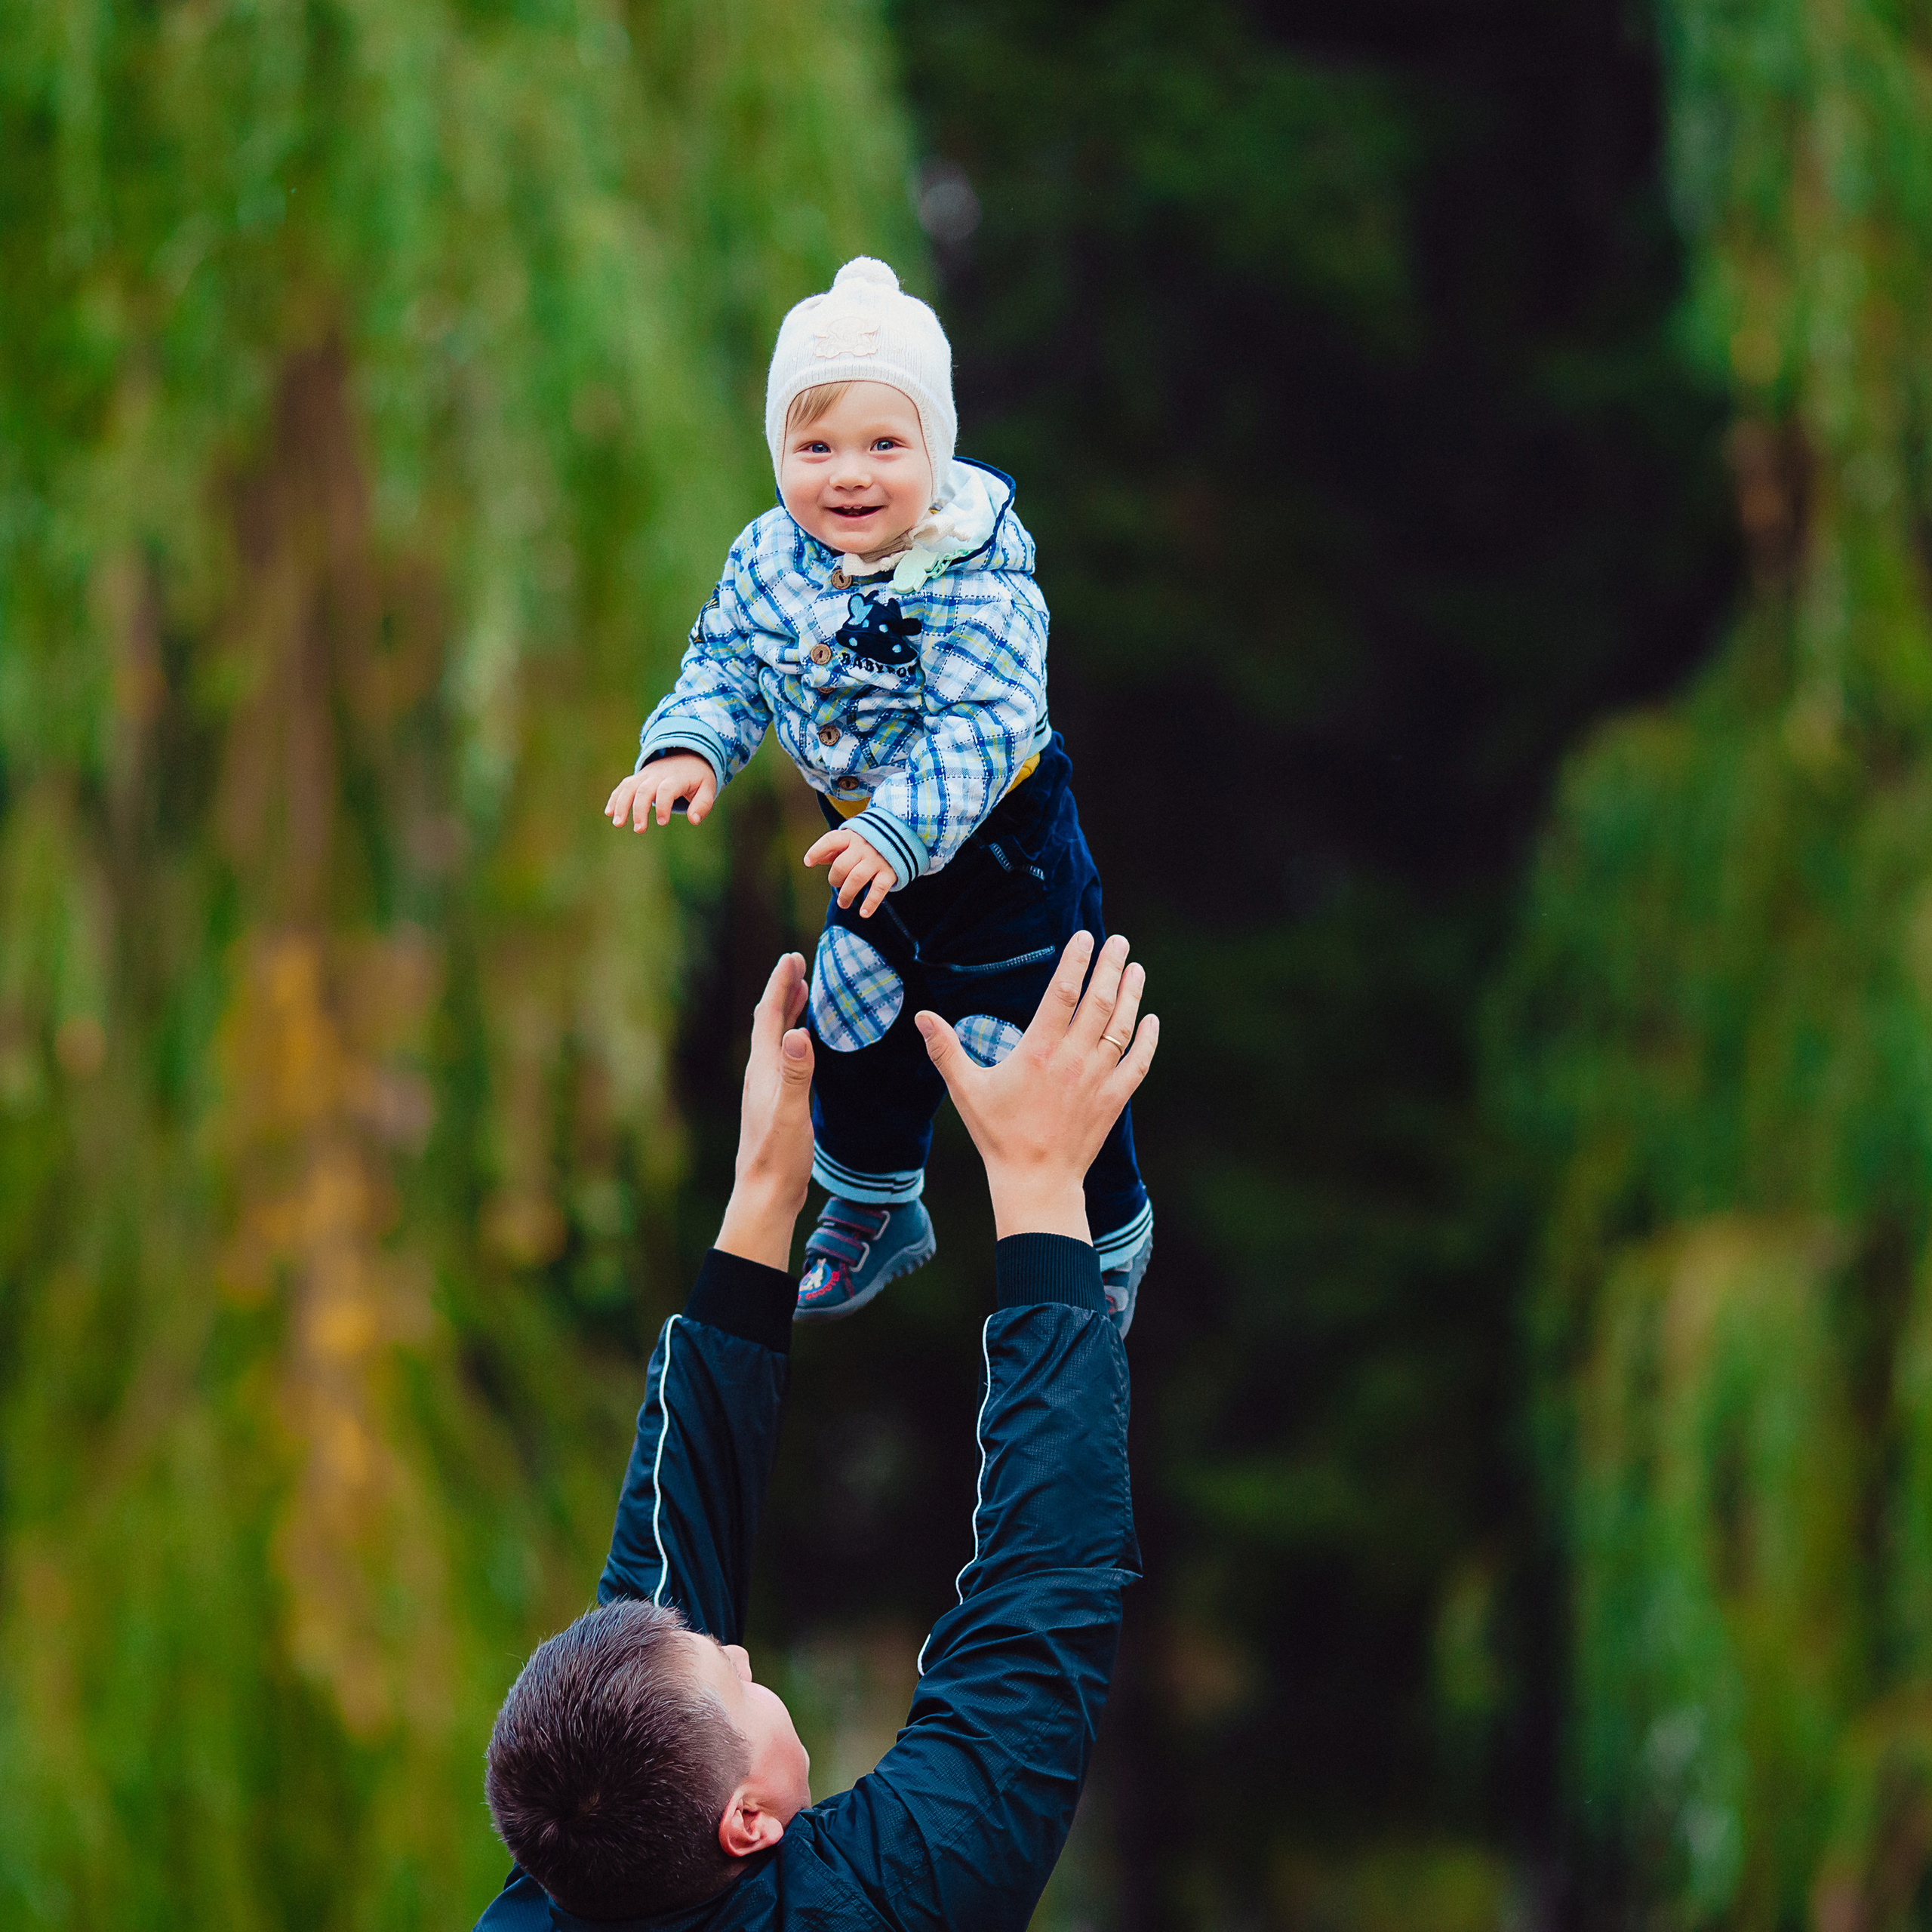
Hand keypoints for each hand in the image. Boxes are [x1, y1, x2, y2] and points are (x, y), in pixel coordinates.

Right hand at [606, 753, 717, 829]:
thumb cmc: (697, 777)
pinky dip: (615, 798)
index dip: (663, 805)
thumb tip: (693, 820)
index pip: (666, 790)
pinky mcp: (638, 778)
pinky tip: (609, 813)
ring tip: (618, 823)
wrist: (686, 755)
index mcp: (677, 778)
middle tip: (639, 830)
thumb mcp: (707, 788)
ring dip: (622, 804)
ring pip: (629, 787)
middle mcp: (658, 775)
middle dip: (639, 810)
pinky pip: (623, 786)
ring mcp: (645, 775)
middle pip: (644, 790)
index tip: (662, 822)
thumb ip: (703, 804)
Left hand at [714, 953, 816, 1268]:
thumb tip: (798, 1032)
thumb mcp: (792, 1112)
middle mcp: (760, 1074)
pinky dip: (795, 1040)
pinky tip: (806, 1047)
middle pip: (770, 1022)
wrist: (765, 1194)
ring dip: (788, 1014)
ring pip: (776, 1040)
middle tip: (800, 966)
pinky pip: (785, 1058)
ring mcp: (767, 1089)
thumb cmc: (779, 1156)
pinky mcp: (776, 1102)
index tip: (793, 958)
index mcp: (763, 1070)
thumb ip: (796, 1073)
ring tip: (803, 994)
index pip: (769, 1016)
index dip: (781, 985)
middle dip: (784, 992)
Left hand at [803, 825, 895, 916]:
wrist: (903, 836)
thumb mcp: (853, 839)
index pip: (831, 840)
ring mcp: (877, 859)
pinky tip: (864, 913)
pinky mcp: (890, 872)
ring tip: (844, 903)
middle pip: (841, 865)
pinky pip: (878, 890)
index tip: (808, 863)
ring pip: (856, 878)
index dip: (817, 851)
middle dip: (835, 879)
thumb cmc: (870, 841)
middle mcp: (863, 847)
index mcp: (852, 836)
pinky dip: (870, 903)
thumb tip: (818, 859)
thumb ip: (836, 849)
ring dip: (846, 894)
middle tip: (836, 885)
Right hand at [915, 932, 1156, 1241]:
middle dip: (1110, 967)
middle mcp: (1073, 1060)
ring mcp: (1097, 1079)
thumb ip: (945, 1050)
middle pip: (1098, 1002)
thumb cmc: (998, 1135)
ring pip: (1121, 1026)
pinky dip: (1147, 1038)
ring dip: (1131, 994)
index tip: (1084, 938)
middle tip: (1118, 941)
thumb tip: (921, 1015)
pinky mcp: (1114, 1100)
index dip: (1075, 961)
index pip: (1062, 993)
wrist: (1036, 1182)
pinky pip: (1137, 1062)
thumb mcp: (966, 1090)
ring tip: (1135, 968)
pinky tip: (1150, 1019)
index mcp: (1038, 1052)